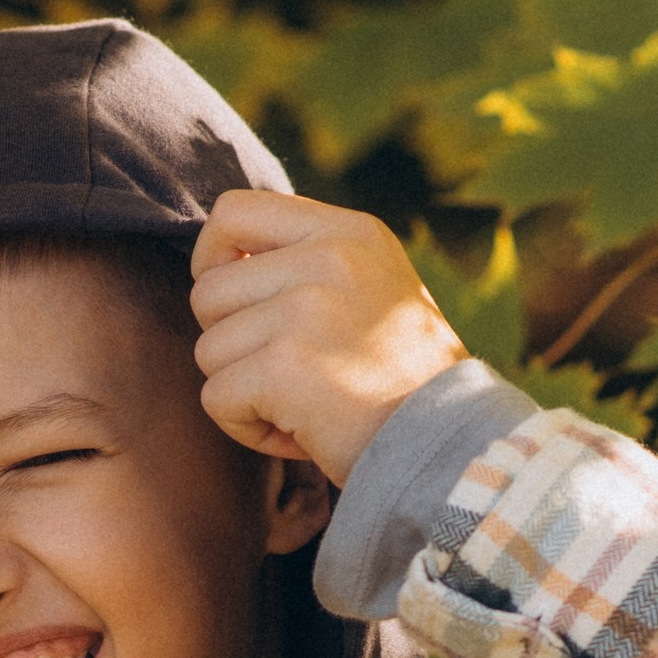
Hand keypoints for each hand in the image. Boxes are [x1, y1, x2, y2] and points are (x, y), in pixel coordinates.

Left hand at [191, 190, 465, 489]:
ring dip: (242, 391)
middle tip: (289, 375)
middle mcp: (329, 258)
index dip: (211, 258)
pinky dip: (247, 429)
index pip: (235, 211)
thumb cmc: (403, 380)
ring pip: (208, 350)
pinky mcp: (284, 366)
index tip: (233, 301)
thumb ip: (307, 264)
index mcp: (348, 232)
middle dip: (232, 345)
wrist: (449, 446)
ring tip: (302, 405)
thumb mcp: (373, 288)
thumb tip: (220, 261)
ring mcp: (305, 310)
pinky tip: (300, 434)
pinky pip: (216, 398)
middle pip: (208, 293)